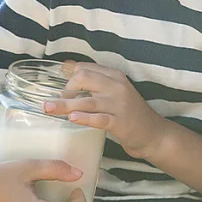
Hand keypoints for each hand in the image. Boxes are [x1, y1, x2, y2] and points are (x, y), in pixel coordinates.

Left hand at [43, 62, 166, 160]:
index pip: (85, 68)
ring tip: (48, 109)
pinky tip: (72, 118)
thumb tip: (66, 68)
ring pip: (86, 101)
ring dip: (64, 105)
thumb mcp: (116, 92)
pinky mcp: (119, 122)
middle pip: (83, 78)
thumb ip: (96, 83)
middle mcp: (117, 86)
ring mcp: (119, 104)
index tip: (64, 90)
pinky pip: (98, 119)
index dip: (70, 77)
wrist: (152, 133)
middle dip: (66, 89)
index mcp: (115, 76)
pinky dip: (84, 118)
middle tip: (59, 102)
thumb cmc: (130, 113)